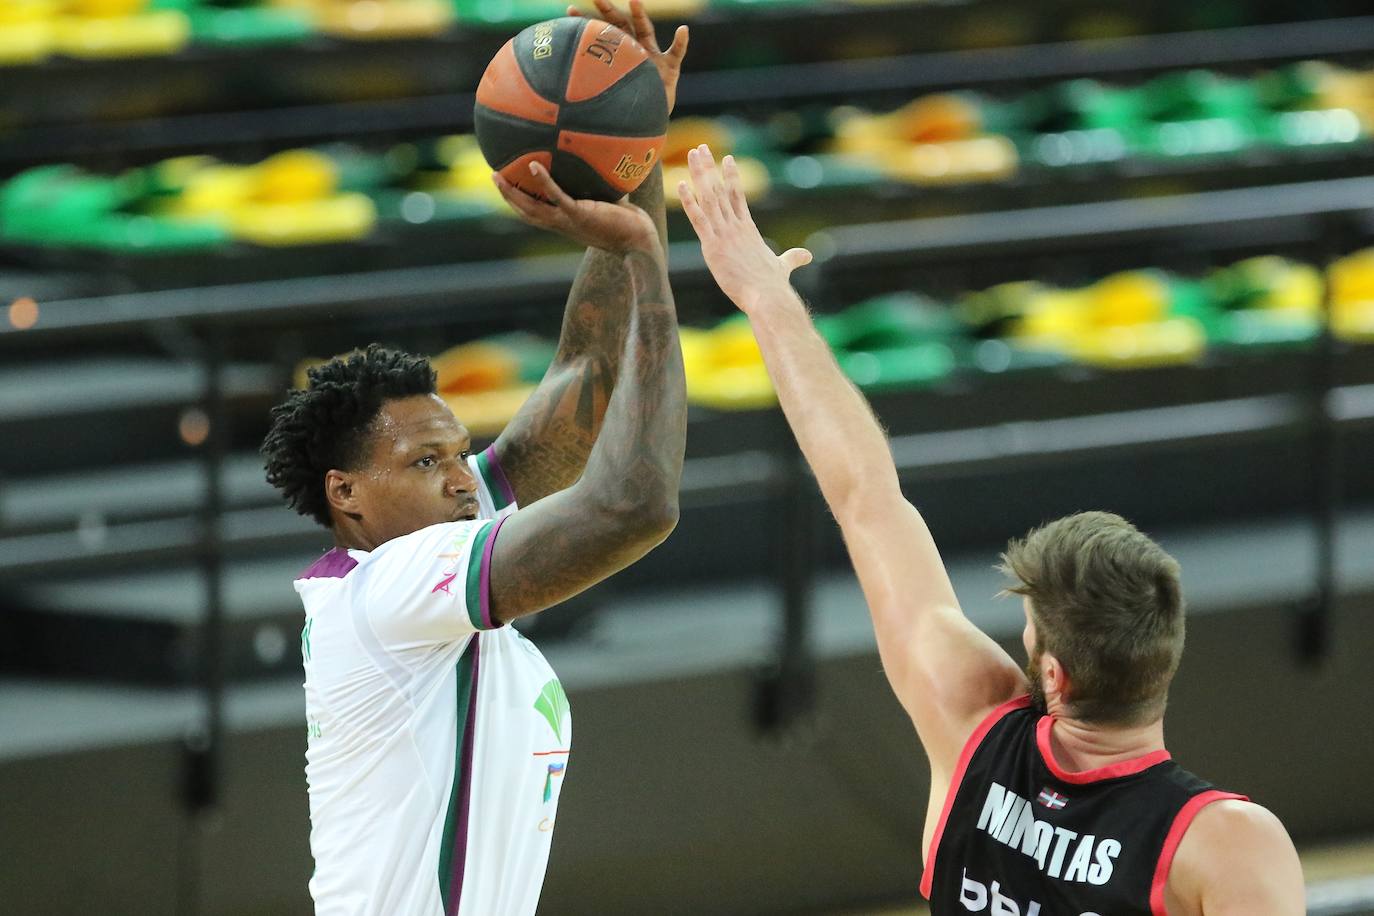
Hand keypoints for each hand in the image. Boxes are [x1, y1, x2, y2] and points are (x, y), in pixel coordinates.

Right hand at [494, 161, 657, 252]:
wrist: (639, 242)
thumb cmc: (629, 224)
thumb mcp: (609, 203)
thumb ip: (603, 188)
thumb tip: (607, 165)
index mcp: (566, 224)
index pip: (537, 215)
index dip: (520, 204)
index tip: (509, 189)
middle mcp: (563, 225)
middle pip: (526, 212)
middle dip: (508, 196)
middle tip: (494, 177)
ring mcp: (569, 221)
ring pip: (532, 208)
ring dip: (513, 192)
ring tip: (498, 174)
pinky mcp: (580, 214)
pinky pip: (556, 196)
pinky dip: (544, 182)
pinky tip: (534, 165)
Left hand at [567, 0, 688, 112]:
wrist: (649, 120)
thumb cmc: (627, 107)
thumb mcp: (607, 95)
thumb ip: (591, 86)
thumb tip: (558, 88)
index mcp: (619, 53)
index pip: (599, 33)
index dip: (585, 21)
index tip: (569, 11)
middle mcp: (635, 49)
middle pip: (620, 23)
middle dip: (608, 8)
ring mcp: (653, 57)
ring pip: (645, 31)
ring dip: (640, 15)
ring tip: (634, 0)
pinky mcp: (670, 69)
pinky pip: (677, 53)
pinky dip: (681, 42)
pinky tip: (683, 30)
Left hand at [678, 144, 810, 312]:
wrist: (768, 296)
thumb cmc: (773, 285)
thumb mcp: (783, 266)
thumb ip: (792, 258)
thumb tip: (807, 256)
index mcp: (748, 229)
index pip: (738, 196)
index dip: (731, 176)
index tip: (726, 158)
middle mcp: (735, 226)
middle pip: (720, 190)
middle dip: (709, 168)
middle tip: (701, 148)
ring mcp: (724, 235)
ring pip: (709, 197)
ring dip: (700, 174)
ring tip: (693, 154)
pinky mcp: (713, 247)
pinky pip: (699, 219)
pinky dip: (690, 201)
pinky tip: (682, 184)